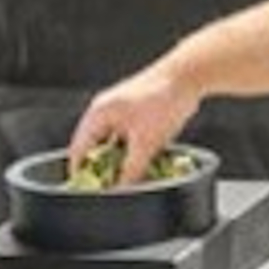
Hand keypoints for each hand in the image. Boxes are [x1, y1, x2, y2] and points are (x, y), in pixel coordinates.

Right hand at [68, 62, 200, 184]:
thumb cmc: (162, 102)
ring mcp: (122, 109)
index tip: (88, 192)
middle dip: (104, 168)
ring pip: (116, 143)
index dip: (81, 172)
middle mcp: (106, 111)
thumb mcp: (146, 143)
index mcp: (98, 114)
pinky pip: (131, 136)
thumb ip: (132, 169)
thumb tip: (123, 189)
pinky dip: (135, 150)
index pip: (79, 149)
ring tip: (130, 179)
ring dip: (122, 160)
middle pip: (97, 147)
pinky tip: (146, 164)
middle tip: (112, 188)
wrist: (189, 75)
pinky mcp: (139, 111)